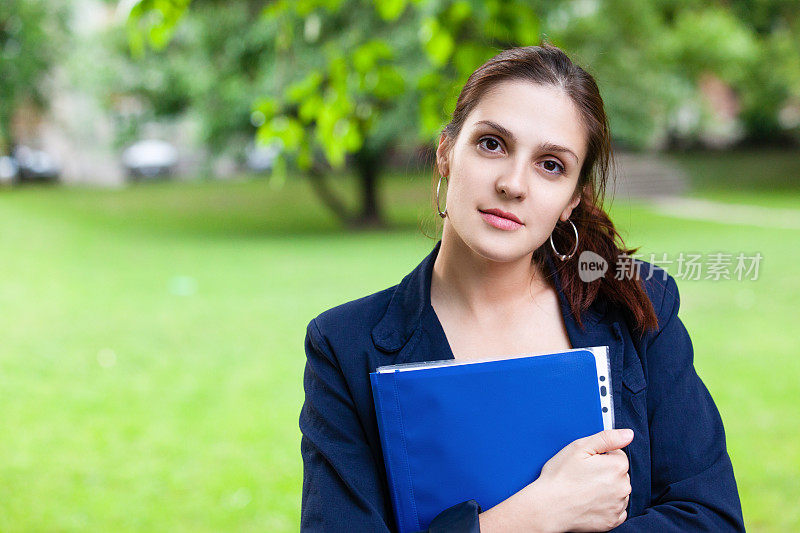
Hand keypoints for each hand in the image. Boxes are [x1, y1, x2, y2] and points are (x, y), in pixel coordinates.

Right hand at [478, 429, 632, 532]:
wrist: (548, 507)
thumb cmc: (560, 478)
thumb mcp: (579, 448)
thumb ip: (607, 438)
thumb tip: (628, 434)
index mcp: (617, 467)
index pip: (618, 454)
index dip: (600, 456)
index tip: (587, 462)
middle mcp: (623, 487)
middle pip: (619, 473)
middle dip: (605, 472)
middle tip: (583, 475)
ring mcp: (618, 506)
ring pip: (618, 491)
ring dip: (607, 489)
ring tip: (585, 489)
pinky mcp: (612, 521)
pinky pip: (616, 509)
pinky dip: (607, 506)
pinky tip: (590, 501)